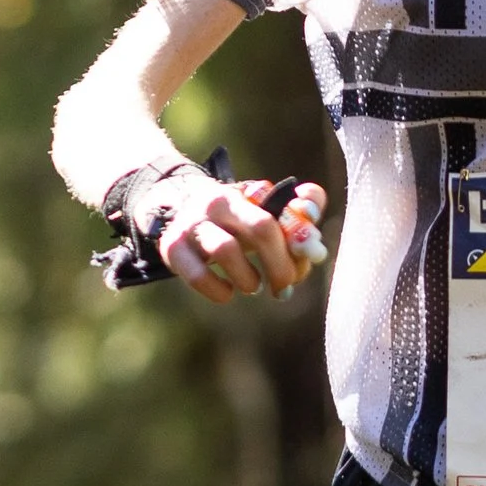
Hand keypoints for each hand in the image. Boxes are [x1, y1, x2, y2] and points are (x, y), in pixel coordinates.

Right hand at [153, 172, 329, 302]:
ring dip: (248, 277)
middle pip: (262, 228)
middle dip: (280, 264)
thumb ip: (297, 213)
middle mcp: (218, 203)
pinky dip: (217, 290)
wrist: (175, 207)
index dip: (301, 237)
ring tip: (253, 286)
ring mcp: (193, 224)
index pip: (284, 212)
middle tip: (285, 286)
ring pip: (226, 250)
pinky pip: (197, 274)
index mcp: (246, 193)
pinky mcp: (172, 248)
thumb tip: (313, 224)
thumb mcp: (263, 209)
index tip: (310, 258)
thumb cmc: (233, 217)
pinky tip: (227, 292)